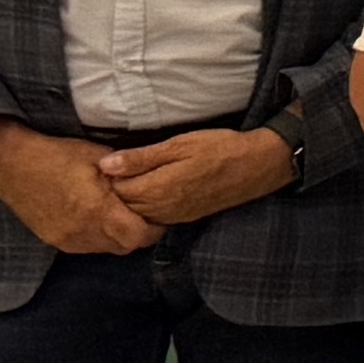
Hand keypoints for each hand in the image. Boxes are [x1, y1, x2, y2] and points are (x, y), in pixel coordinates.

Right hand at [0, 121, 158, 258]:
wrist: (11, 163)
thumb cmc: (59, 155)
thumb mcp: (100, 158)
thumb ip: (128, 176)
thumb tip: (153, 184)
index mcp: (97, 210)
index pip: (138, 237)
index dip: (153, 229)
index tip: (158, 216)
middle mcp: (82, 230)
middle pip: (125, 246)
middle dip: (138, 233)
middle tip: (141, 215)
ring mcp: (65, 238)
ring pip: (105, 248)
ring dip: (117, 237)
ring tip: (118, 214)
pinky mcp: (53, 240)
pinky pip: (85, 246)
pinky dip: (97, 237)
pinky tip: (95, 218)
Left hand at [97, 126, 295, 229]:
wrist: (258, 166)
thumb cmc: (219, 148)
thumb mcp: (179, 145)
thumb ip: (141, 157)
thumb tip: (105, 165)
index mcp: (157, 188)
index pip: (115, 189)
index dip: (108, 176)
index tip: (109, 161)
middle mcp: (162, 208)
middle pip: (123, 205)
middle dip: (115, 190)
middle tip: (117, 169)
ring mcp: (174, 215)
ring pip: (138, 213)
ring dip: (131, 199)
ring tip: (133, 178)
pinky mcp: (185, 217)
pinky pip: (155, 217)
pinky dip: (146, 207)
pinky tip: (151, 190)